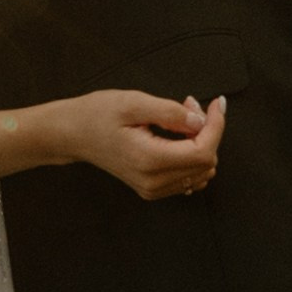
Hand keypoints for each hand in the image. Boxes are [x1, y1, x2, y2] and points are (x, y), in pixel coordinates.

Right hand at [60, 91, 226, 201]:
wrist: (74, 134)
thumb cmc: (97, 115)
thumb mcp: (134, 103)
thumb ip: (171, 112)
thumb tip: (200, 122)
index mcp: (150, 160)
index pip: (203, 151)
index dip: (216, 125)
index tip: (217, 104)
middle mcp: (153, 181)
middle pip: (206, 162)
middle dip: (208, 131)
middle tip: (189, 106)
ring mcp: (153, 189)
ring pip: (201, 171)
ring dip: (202, 142)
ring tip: (182, 119)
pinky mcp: (153, 189)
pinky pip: (189, 178)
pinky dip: (193, 156)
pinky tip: (179, 137)